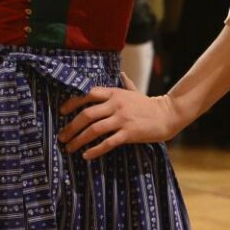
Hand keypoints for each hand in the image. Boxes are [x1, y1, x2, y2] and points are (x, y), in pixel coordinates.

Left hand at [57, 78, 187, 158]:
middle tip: (62, 137)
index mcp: (114, 93)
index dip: (72, 103)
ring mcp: (122, 119)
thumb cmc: (148, 104)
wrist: (167, 115)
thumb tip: (121, 73)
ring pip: (94, 130)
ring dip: (79, 140)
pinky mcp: (129, 133)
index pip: (88, 94)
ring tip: (70, 148)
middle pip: (87, 114)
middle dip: (71, 127)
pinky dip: (95, 150)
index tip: (61, 112)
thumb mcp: (134, 91)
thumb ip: (125, 83)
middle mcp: (116, 104)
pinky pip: (108, 142)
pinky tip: (86, 155)